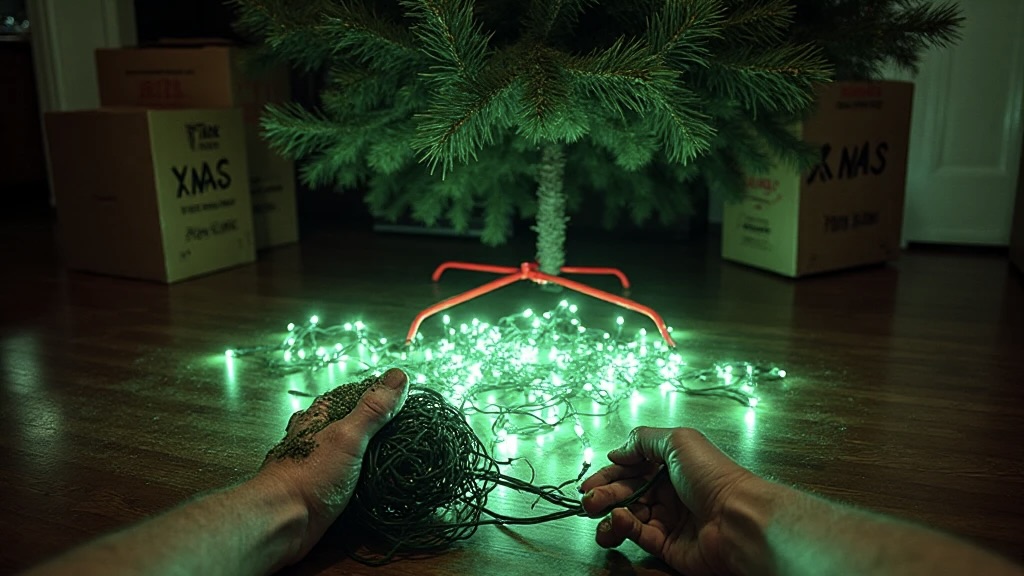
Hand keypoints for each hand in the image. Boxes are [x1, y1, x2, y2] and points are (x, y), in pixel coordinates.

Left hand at [256, 368, 409, 561]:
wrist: (281, 524)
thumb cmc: (308, 478)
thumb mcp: (347, 436)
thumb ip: (373, 409)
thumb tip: (399, 376)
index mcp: (321, 416)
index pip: (357, 395)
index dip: (383, 396)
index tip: (409, 402)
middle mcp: (319, 436)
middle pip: (356, 423)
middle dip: (381, 428)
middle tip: (409, 435)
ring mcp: (321, 464)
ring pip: (354, 452)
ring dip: (375, 457)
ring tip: (399, 460)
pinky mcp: (324, 490)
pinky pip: (352, 478)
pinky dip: (367, 479)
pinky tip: (380, 484)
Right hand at [580, 427, 758, 575]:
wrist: (737, 519)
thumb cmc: (715, 477)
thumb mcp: (678, 441)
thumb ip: (643, 440)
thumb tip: (618, 450)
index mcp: (672, 466)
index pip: (632, 469)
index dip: (610, 474)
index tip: (591, 481)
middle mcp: (670, 493)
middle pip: (626, 493)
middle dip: (603, 494)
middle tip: (588, 499)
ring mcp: (669, 520)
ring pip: (628, 517)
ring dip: (608, 513)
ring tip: (597, 511)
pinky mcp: (668, 545)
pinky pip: (638, 535)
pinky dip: (624, 527)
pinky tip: (619, 518)